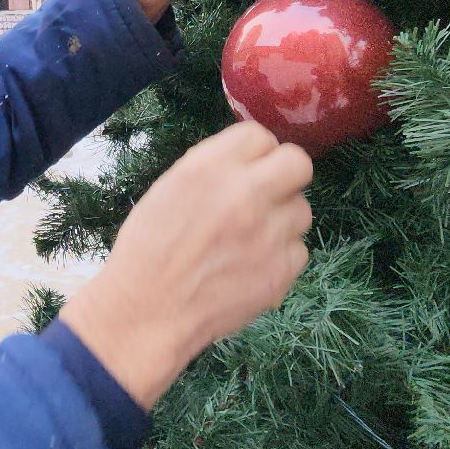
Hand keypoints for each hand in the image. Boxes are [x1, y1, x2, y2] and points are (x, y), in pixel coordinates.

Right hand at [57, 122, 312, 408]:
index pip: (260, 135)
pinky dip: (280, 256)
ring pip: (302, 210)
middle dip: (284, 174)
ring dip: (281, 218)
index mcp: (209, 168)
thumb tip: (249, 160)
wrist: (148, 313)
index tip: (246, 168)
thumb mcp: (169, 189)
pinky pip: (299, 250)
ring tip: (250, 238)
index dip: (254, 153)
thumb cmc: (148, 250)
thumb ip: (213, 168)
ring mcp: (269, 234)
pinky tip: (251, 266)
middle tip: (266, 192)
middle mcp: (245, 194)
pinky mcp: (282, 271)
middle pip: (298, 163)